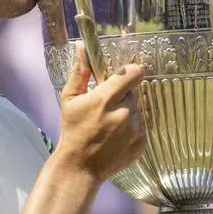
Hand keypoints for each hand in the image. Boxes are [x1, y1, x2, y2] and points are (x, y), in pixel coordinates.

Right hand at [56, 44, 146, 181]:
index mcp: (105, 99)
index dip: (131, 72)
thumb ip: (80, 72)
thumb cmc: (72, 130)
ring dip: (128, 112)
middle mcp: (123, 113)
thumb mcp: (70, 99)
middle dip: (124, 95)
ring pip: (139, 110)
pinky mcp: (141, 144)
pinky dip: (132, 129)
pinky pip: (142, 127)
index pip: (134, 73)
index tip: (125, 76)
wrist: (80, 167)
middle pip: (135, 92)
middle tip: (109, 106)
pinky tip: (116, 137)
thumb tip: (82, 46)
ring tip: (111, 124)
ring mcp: (134, 130)